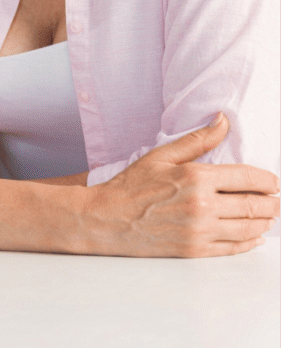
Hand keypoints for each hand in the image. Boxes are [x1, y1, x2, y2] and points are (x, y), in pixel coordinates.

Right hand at [88, 113, 279, 256]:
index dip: (267, 180)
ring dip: (265, 222)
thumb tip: (223, 121)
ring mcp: (200, 231)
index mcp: (196, 177)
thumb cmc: (131, 185)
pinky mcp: (196, 251)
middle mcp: (202, 206)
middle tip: (277, 199)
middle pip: (253, 205)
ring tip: (269, 215)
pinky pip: (234, 248)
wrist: (107, 219)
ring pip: (249, 228)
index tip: (274, 181)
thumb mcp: (162, 155)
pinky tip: (255, 236)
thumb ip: (197, 140)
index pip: (247, 179)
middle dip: (272, 202)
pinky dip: (250, 242)